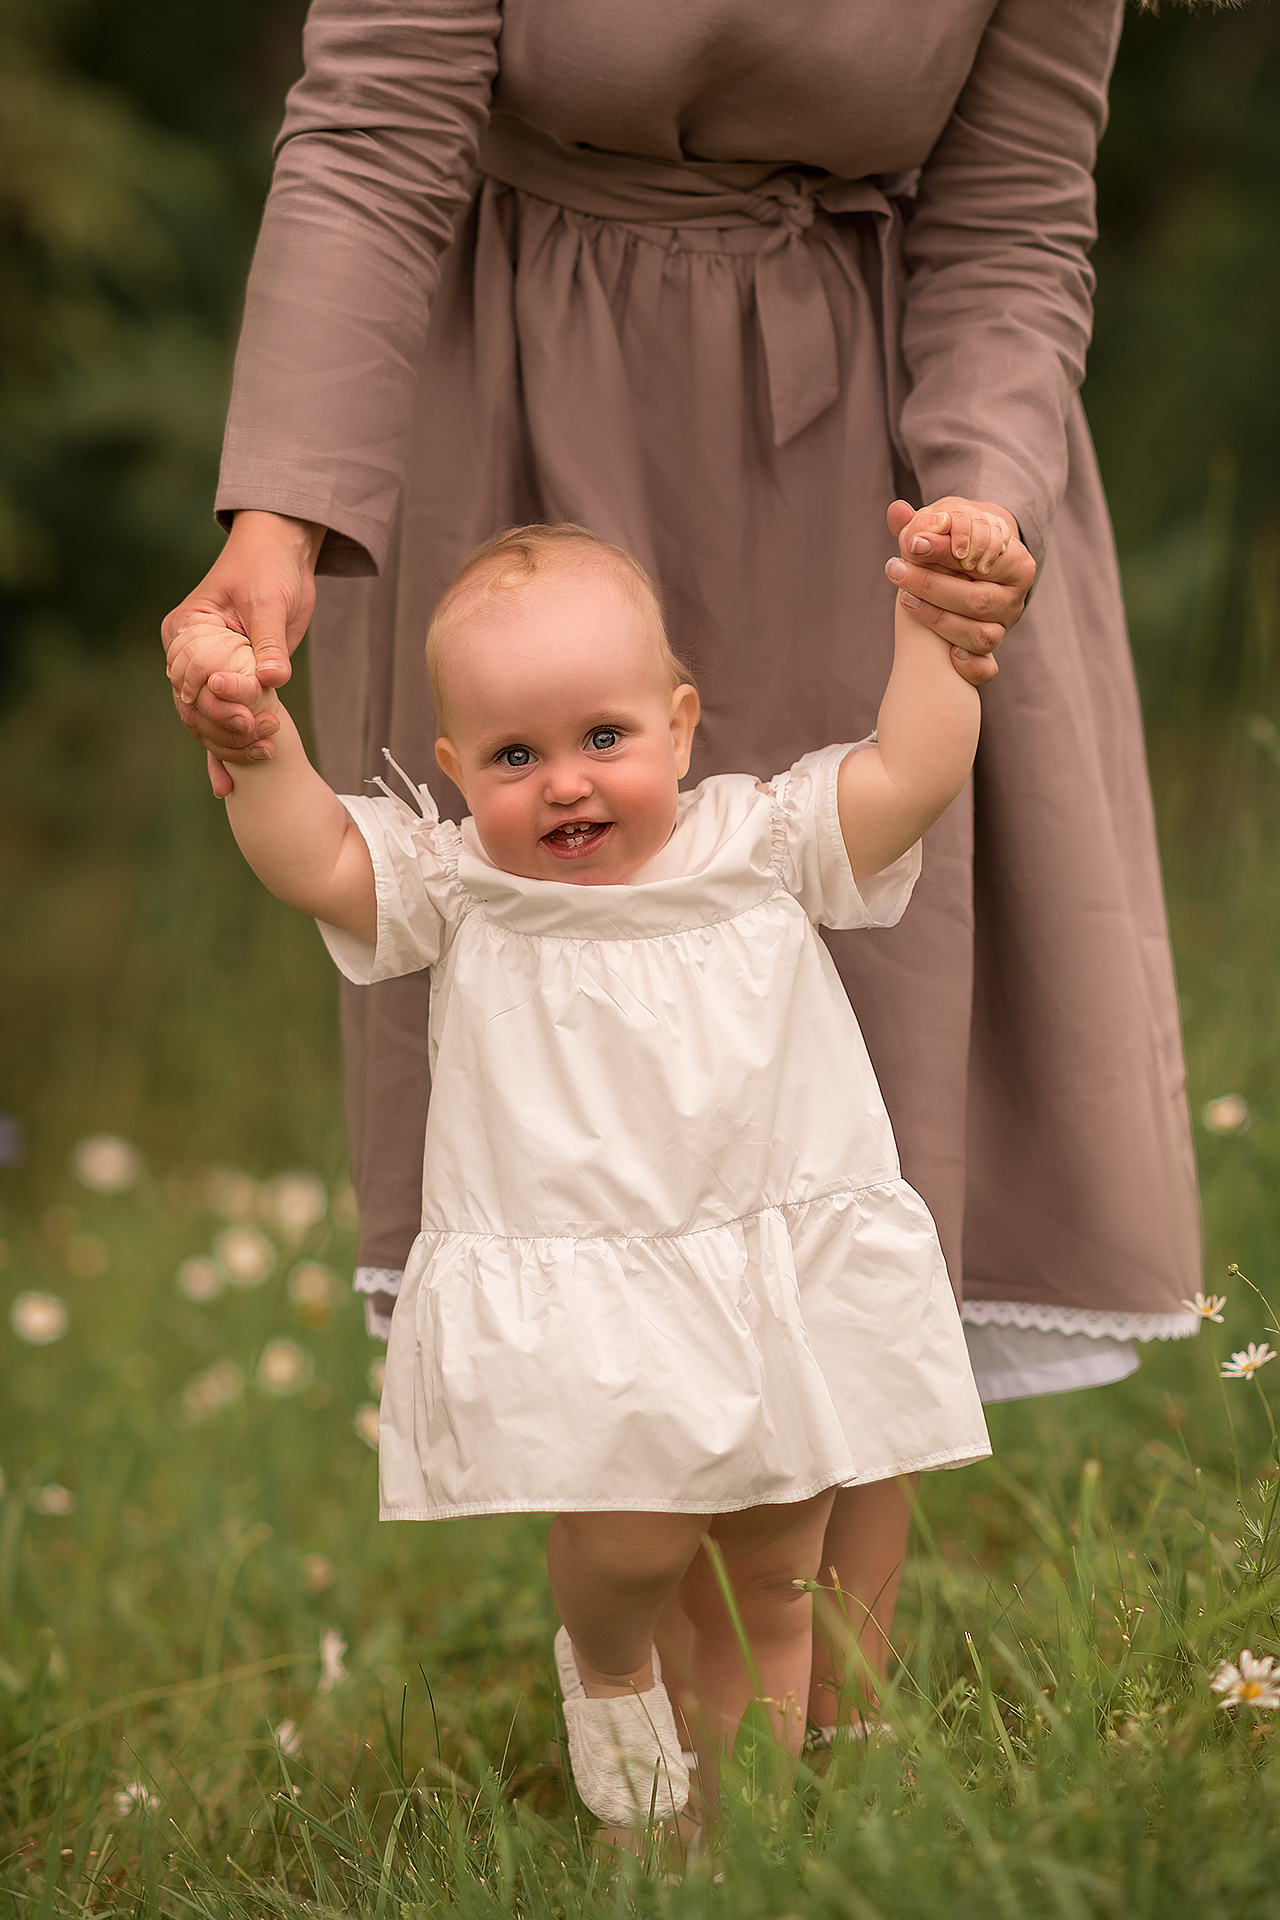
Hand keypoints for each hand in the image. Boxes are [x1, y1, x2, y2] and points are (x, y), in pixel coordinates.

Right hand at [161, 510, 323, 790]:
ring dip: (233, 745)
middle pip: (195, 709)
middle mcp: (190, 658)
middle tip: (263, 740)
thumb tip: (273, 679)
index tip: (246, 717)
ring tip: (266, 754)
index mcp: (184, 632)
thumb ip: (267, 643)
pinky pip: (223, 722)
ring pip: (208, 723)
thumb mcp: (268, 602)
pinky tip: (228, 787)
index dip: (215, 705)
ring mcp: (210, 673)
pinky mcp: (234, 684)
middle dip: (226, 730)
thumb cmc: (268, 567)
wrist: (283, 555)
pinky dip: (226, 753)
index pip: (188, 681)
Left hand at [883, 498, 1035, 687]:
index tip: (912, 544)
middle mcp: (1015, 597)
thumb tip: (896, 511)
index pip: (985, 556)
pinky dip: (968, 666)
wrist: (967, 571)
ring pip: (977, 635)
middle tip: (894, 569)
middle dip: (931, 586)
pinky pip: (984, 669)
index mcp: (1016, 561)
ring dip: (936, 619)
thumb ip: (920, 521)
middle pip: (977, 599)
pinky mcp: (990, 653)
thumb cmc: (954, 545)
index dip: (947, 552)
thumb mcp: (943, 526)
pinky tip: (946, 655)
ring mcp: (1003, 627)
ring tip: (903, 599)